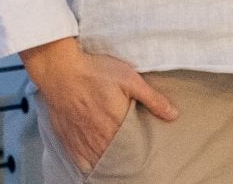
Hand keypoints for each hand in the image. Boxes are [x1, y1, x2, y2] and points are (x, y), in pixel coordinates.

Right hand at [21, 37, 179, 171]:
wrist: (60, 69)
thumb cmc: (95, 71)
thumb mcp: (129, 79)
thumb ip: (152, 99)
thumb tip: (173, 115)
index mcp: (115, 125)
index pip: (132, 150)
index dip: (139, 153)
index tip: (146, 153)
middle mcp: (97, 138)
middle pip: (115, 158)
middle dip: (124, 159)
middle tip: (132, 157)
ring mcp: (80, 140)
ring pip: (98, 161)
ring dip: (107, 162)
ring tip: (117, 161)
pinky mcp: (67, 138)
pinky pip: (80, 161)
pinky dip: (89, 164)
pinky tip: (96, 163)